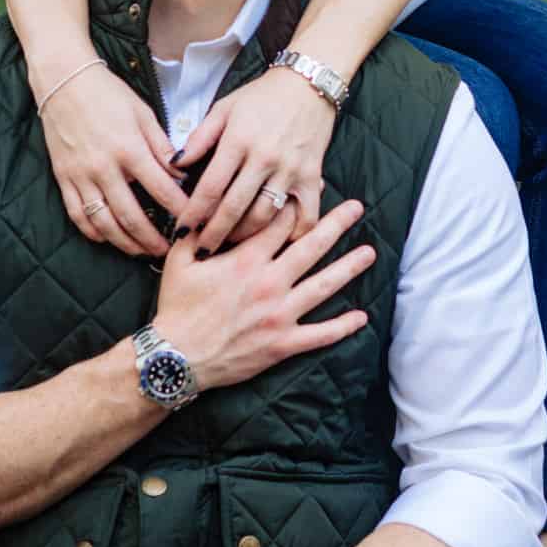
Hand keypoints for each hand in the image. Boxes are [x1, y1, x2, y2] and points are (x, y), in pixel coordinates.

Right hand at [38, 57, 183, 258]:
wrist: (65, 81)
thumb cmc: (109, 94)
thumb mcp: (144, 114)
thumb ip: (162, 147)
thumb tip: (181, 174)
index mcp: (129, 148)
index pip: (162, 189)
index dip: (180, 210)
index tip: (193, 223)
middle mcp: (104, 167)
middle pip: (132, 216)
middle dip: (153, 239)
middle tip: (169, 250)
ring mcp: (81, 175)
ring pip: (104, 223)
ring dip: (125, 243)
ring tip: (142, 251)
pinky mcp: (64, 179)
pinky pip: (78, 215)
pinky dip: (94, 232)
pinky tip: (109, 238)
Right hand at [155, 196, 372, 388]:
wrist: (177, 357)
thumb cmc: (177, 307)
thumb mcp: (180, 261)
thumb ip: (196, 231)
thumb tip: (204, 205)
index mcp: (246, 260)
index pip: (280, 224)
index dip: (298, 204)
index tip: (315, 189)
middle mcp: (269, 283)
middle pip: (311, 247)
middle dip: (336, 224)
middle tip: (357, 208)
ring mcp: (279, 314)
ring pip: (323, 286)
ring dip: (349, 268)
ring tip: (370, 253)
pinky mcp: (282, 343)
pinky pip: (319, 334)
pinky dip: (342, 326)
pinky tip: (361, 317)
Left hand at [172, 66, 337, 251]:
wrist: (309, 83)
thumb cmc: (262, 96)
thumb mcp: (224, 108)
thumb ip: (200, 137)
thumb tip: (175, 164)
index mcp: (238, 140)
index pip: (210, 186)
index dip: (193, 214)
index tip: (180, 233)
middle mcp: (264, 158)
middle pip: (234, 208)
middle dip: (214, 235)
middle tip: (202, 251)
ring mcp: (290, 169)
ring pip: (265, 216)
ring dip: (246, 236)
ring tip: (231, 245)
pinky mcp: (312, 176)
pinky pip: (305, 215)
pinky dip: (293, 234)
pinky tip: (278, 241)